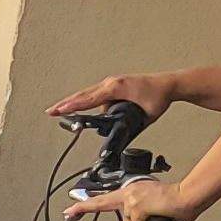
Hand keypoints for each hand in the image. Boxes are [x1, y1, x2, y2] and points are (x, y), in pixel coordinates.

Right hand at [50, 72, 186, 122]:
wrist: (169, 84)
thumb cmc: (159, 97)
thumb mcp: (145, 116)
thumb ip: (130, 126)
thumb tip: (117, 137)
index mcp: (116, 88)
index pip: (90, 99)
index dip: (73, 106)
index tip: (60, 110)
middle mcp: (111, 83)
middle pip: (83, 95)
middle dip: (65, 104)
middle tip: (50, 112)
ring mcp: (111, 83)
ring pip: (87, 94)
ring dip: (74, 102)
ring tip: (59, 111)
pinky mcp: (113, 85)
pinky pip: (95, 94)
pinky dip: (85, 101)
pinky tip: (78, 106)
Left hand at [71, 175, 189, 220]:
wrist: (190, 196)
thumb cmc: (180, 202)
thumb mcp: (157, 208)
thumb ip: (145, 216)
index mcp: (134, 190)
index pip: (106, 197)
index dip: (88, 203)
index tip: (72, 208)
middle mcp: (131, 192)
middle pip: (102, 203)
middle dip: (83, 208)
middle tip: (68, 213)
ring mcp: (133, 199)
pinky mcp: (138, 207)